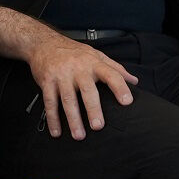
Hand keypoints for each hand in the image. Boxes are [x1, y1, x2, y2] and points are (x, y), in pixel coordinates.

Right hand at [23, 34, 137, 139]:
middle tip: (98, 126)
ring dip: (73, 119)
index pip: (111, 74)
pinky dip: (53, 118)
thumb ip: (116, 68)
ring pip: (68, 99)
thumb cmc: (73, 52)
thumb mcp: (96, 55)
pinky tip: (57, 131)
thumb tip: (134, 81)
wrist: (44, 43)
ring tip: (79, 135)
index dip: (120, 87)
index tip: (127, 101)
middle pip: (87, 90)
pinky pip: (50, 102)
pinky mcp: (47, 82)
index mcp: (94, 63)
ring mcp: (61, 75)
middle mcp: (78, 69)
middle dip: (93, 109)